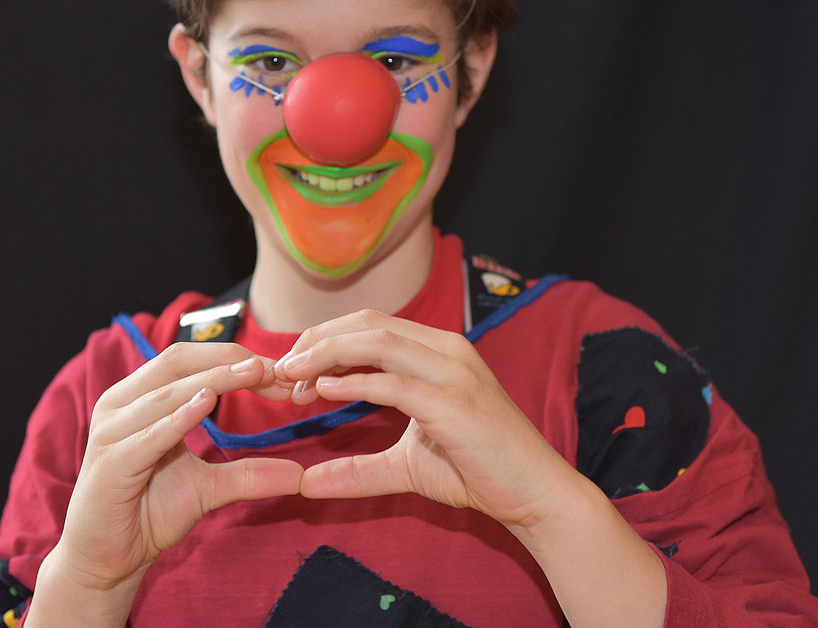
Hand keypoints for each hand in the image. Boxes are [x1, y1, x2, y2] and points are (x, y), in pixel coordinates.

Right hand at [54, 343, 303, 590]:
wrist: (104, 562)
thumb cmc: (149, 514)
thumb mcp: (209, 488)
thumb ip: (249, 474)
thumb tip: (301, 475)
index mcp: (139, 397)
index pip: (189, 359)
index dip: (234, 356)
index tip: (277, 370)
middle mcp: (120, 404)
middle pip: (178, 362)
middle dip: (229, 361)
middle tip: (273, 369)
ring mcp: (111, 432)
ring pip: (167, 393)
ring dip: (215, 381)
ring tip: (253, 375)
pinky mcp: (110, 464)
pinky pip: (148, 434)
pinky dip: (178, 417)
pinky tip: (207, 404)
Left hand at [275, 311, 570, 530]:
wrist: (536, 494)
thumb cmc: (477, 472)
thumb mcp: (407, 466)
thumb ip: (359, 470)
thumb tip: (307, 484)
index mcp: (437, 350)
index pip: (369, 325)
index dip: (324, 340)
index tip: (290, 370)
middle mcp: (446, 349)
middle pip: (366, 323)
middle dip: (316, 341)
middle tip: (281, 371)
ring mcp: (453, 371)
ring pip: (377, 341)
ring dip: (326, 355)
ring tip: (291, 376)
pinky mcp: (455, 402)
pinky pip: (395, 382)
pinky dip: (354, 382)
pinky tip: (323, 391)